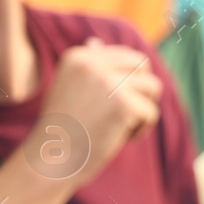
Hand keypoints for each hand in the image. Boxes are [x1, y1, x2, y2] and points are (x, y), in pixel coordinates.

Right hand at [28, 36, 162, 188]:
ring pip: (153, 87)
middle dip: (141, 91)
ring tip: (117, 126)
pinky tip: (117, 138)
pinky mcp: (123, 104)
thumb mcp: (69, 88)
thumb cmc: (62, 129)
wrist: (50, 160)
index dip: (128, 83)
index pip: (127, 56)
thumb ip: (88, 68)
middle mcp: (92, 63)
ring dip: (142, 111)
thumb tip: (96, 42)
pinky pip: (151, 112)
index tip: (106, 104)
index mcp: (78, 56)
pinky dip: (140, 130)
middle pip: (144, 66)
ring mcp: (108, 82)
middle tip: (120, 114)